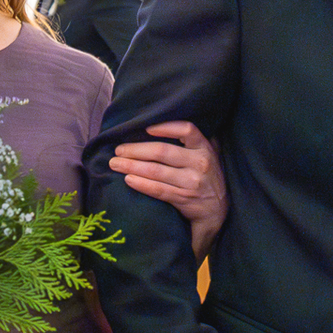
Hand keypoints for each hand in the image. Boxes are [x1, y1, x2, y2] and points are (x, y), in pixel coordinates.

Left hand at [111, 121, 225, 258]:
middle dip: (136, 150)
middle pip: (162, 152)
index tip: (147, 128)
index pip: (187, 130)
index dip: (166, 127)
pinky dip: (141, 184)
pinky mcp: (183, 199)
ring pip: (156, 171)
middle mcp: (199, 164)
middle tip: (118, 150)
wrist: (217, 211)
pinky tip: (128, 179)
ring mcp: (191, 183)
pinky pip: (157, 190)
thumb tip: (173, 121)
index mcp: (205, 148)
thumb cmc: (208, 177)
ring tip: (115, 164)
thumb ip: (197, 140)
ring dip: (132, 166)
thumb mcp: (211, 155)